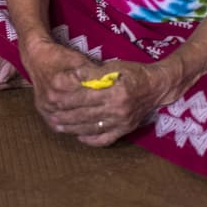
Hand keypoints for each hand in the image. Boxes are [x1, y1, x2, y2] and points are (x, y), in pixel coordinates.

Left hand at [20, 39, 167, 146]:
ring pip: (92, 128)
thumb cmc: (133, 72)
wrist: (157, 87)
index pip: (84, 97)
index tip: (52, 98)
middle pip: (85, 115)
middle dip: (65, 116)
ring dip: (73, 129)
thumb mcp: (113, 66)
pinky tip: (79, 136)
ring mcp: (122, 123)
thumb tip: (71, 75)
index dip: (66, 99)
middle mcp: (118, 110)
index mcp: (115, 92)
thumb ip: (92, 73)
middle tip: (49, 115)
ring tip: (58, 126)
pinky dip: (91, 139)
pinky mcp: (125, 130)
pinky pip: (106, 139)